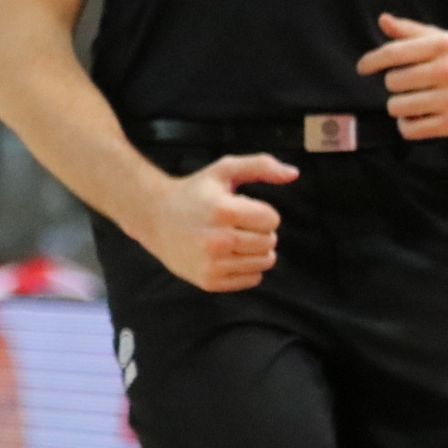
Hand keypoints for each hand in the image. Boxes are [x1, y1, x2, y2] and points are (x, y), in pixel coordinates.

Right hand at [135, 153, 296, 292]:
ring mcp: (212, 264)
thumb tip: (294, 174)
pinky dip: (246, 268)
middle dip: (260, 232)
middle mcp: (217, 240)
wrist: (153, 217)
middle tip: (237, 225)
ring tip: (234, 240)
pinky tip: (228, 256)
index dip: (262, 212)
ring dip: (255, 251)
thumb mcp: (223, 170)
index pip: (272, 220)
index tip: (242, 209)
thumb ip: (261, 166)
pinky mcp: (209, 281)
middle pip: (269, 242)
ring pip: (264, 263)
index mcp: (223, 210)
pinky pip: (252, 280)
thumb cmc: (194, 191)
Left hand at [358, 13, 447, 137]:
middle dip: (395, 85)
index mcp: (442, 46)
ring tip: (413, 102)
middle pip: (393, 82)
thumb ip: (410, 31)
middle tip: (407, 85)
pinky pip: (411, 128)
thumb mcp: (442, 39)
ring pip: (398, 106)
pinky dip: (408, 124)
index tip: (363, 68)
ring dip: (399, 106)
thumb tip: (383, 20)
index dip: (372, 61)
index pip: (393, 53)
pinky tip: (417, 117)